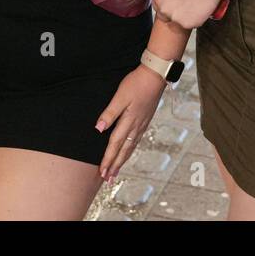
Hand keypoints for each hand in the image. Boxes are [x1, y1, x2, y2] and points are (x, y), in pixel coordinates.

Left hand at [94, 66, 165, 183]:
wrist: (155, 76)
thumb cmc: (136, 84)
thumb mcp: (120, 96)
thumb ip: (109, 113)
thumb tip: (99, 129)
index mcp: (128, 121)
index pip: (115, 145)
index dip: (108, 159)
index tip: (102, 172)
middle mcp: (136, 127)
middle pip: (124, 151)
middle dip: (115, 166)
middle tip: (108, 179)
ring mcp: (142, 125)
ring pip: (130, 148)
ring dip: (122, 161)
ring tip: (116, 172)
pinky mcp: (145, 121)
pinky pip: (136, 141)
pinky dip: (130, 151)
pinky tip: (128, 153)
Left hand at [153, 0, 224, 30]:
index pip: (159, 8)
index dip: (169, 4)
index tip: (178, 1)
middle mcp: (164, 10)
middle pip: (168, 17)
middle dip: (176, 12)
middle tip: (187, 3)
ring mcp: (176, 18)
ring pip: (179, 22)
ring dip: (185, 16)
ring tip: (194, 4)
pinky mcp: (188, 24)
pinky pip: (191, 25)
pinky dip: (195, 19)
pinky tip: (200, 9)